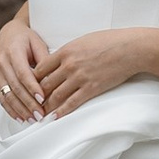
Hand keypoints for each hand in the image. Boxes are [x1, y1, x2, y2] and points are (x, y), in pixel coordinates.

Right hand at [0, 14, 51, 120]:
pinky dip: (11, 110)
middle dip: (28, 103)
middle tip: (41, 115)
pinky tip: (21, 118)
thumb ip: (44, 60)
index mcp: (13, 51)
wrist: (8, 34)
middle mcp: (2, 63)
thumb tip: (52, 78)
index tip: (43, 99)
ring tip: (33, 119)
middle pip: (15, 87)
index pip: (22, 73)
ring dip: (20, 109)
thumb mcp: (37, 43)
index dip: (32, 87)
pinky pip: (2, 98)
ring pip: (7, 95)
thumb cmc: (26, 38)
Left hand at [35, 29, 152, 116]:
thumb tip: (59, 60)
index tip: (29, 87)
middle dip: (36, 96)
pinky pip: (72, 103)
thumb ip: (68, 52)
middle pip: (44, 84)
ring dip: (46, 107)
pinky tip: (55, 117)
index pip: (40, 68)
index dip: (32, 79)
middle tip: (30, 104)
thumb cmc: (108, 41)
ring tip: (40, 114)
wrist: (129, 49)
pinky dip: (61, 112)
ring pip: (55, 96)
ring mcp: (79, 78)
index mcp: (65, 52)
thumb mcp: (82, 41)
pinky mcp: (91, 88)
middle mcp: (69, 65)